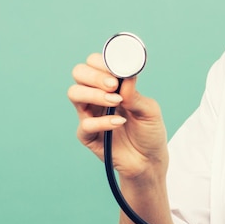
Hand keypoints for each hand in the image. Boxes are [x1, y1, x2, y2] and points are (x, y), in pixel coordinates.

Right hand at [68, 53, 167, 180]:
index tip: (116, 70)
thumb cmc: (150, 132)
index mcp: (113, 86)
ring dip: (94, 94)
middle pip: (79, 73)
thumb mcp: (150, 110)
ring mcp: (90, 114)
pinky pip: (85, 124)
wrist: (149, 160)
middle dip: (94, 75)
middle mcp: (97, 96)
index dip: (102, 62)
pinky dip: (102, 122)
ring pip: (74, 93)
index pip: (95, 63)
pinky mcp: (88, 135)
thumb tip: (125, 75)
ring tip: (116, 102)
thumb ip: (135, 94)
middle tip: (113, 85)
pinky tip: (119, 123)